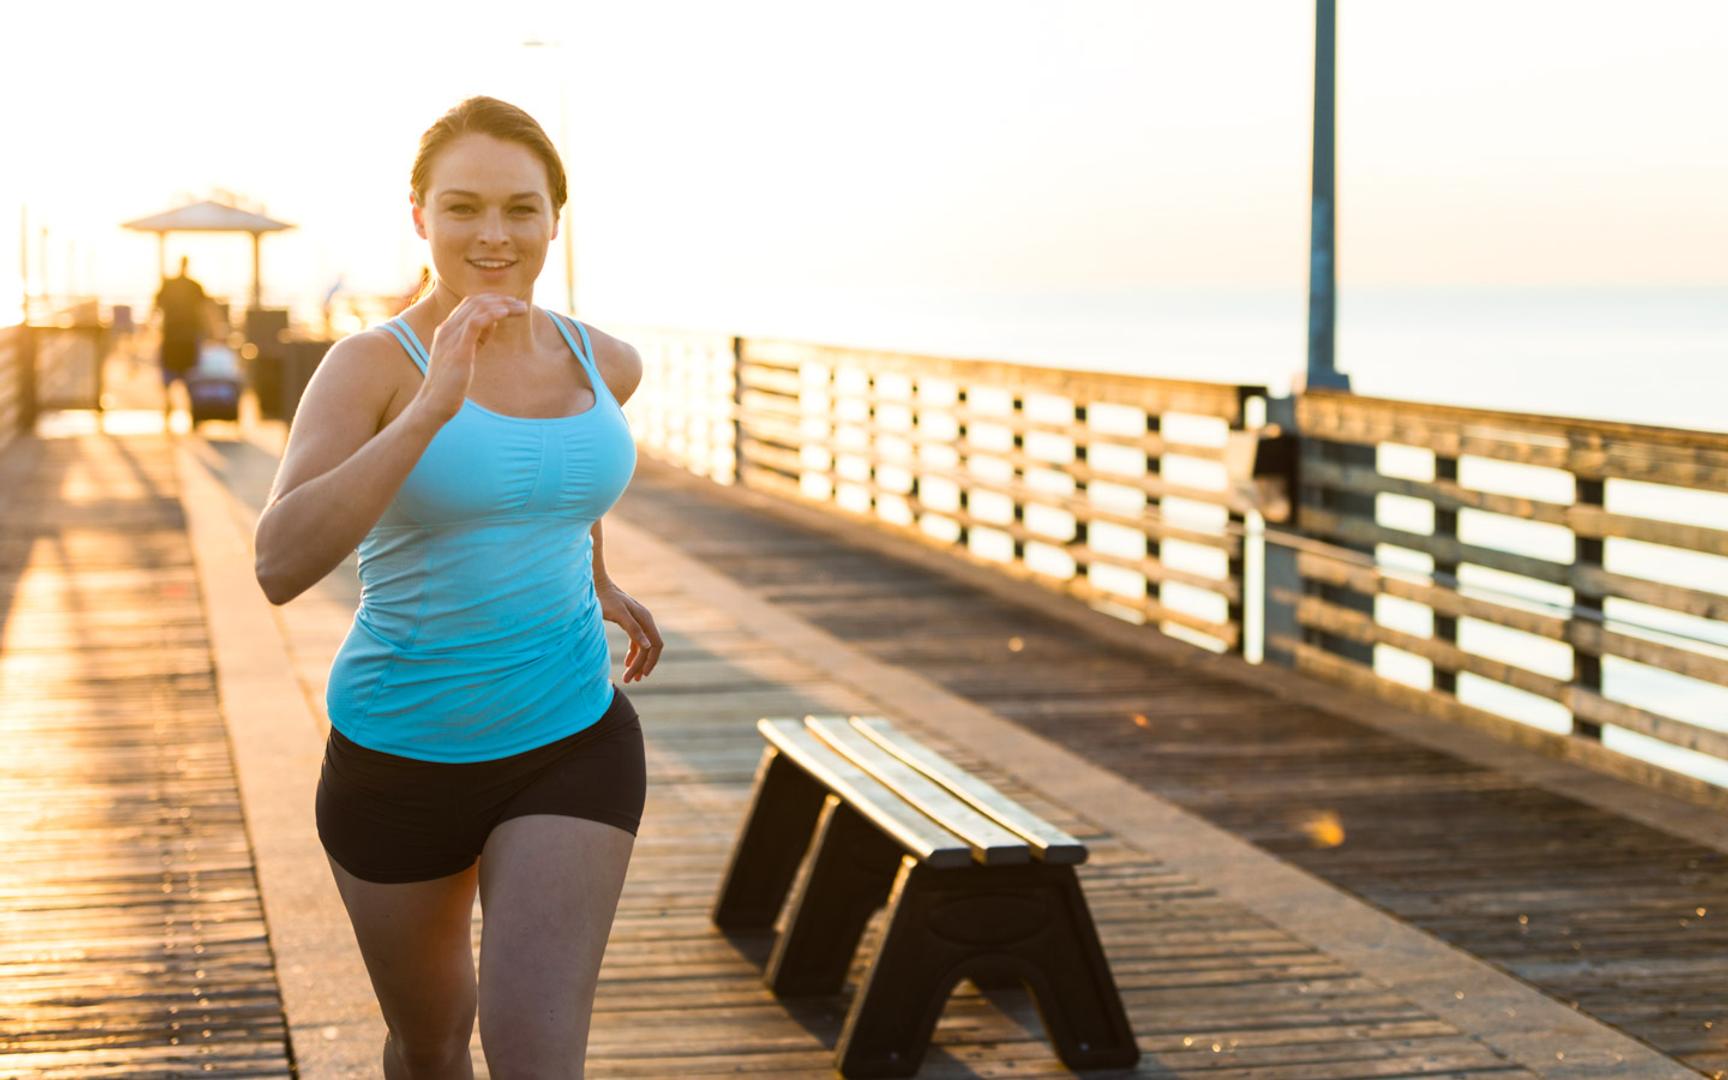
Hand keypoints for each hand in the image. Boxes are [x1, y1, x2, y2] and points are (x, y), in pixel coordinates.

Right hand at [414, 293, 527, 424]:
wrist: (435, 403)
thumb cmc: (451, 382)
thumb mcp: (466, 353)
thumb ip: (477, 337)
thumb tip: (494, 321)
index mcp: (448, 329)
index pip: (470, 303)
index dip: (493, 300)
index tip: (513, 304)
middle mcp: (447, 329)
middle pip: (476, 302)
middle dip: (501, 300)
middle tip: (522, 305)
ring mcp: (450, 338)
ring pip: (477, 309)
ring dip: (502, 306)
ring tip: (520, 308)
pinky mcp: (458, 350)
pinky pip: (474, 324)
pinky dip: (491, 315)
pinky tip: (505, 314)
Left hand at [598, 581, 662, 682]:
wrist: (596, 584)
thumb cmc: (605, 598)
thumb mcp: (618, 614)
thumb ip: (633, 629)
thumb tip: (648, 647)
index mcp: (645, 619)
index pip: (656, 645)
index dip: (650, 661)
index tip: (640, 675)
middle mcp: (645, 620)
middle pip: (651, 648)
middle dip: (643, 665)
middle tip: (631, 680)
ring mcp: (639, 621)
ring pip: (644, 646)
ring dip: (638, 662)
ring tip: (630, 677)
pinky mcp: (630, 623)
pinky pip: (637, 642)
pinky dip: (634, 654)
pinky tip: (627, 663)